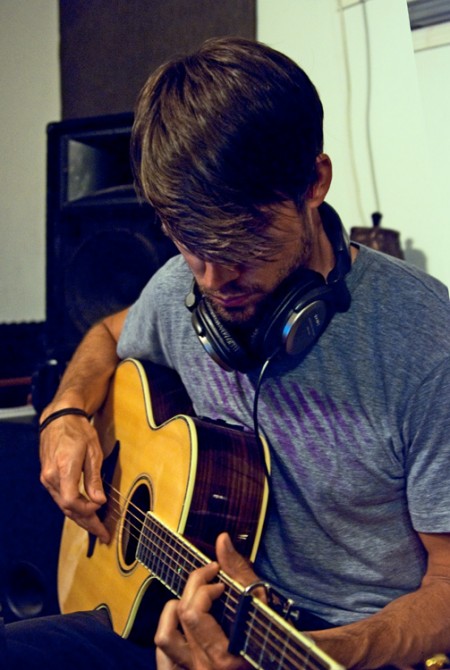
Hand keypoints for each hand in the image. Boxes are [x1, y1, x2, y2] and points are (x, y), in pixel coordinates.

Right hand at [39, 413, 109, 541]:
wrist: (59, 419)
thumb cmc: (78, 431)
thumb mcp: (93, 452)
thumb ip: (94, 478)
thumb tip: (99, 500)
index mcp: (63, 469)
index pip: (72, 502)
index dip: (88, 509)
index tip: (102, 506)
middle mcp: (51, 477)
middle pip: (68, 508)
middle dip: (87, 523)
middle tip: (103, 534)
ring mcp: (47, 478)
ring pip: (63, 506)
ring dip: (81, 518)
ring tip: (97, 528)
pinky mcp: (48, 478)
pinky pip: (61, 498)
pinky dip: (73, 508)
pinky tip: (85, 513)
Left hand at [155, 533, 259, 668]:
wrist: (278, 661)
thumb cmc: (272, 634)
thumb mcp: (259, 602)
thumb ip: (238, 570)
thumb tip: (222, 539)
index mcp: (222, 653)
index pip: (194, 612)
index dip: (204, 584)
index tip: (220, 580)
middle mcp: (205, 665)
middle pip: (182, 614)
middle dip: (195, 585)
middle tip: (210, 576)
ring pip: (164, 636)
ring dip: (175, 609)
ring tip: (194, 599)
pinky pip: (165, 655)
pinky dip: (171, 631)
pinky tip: (184, 618)